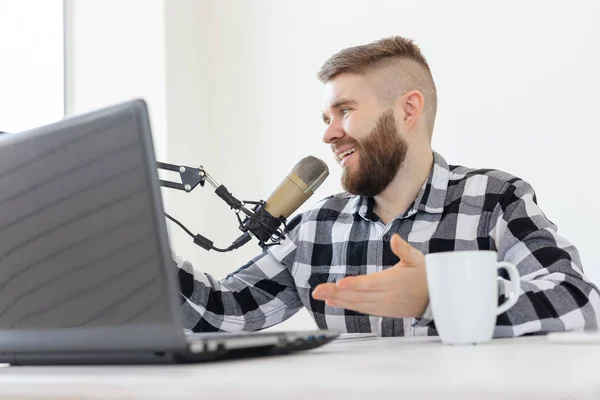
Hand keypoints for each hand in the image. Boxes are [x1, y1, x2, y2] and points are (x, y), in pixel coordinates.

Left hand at [312, 234, 428, 317]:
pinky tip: (333, 301)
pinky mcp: (382, 311)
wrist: (437, 299)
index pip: (370, 284)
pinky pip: (361, 308)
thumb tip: (395, 238)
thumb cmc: (426, 277)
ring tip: (320, 295)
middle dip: (336, 293)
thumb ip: (404, 249)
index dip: (354, 285)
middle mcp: (385, 296)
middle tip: (317, 291)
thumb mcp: (417, 259)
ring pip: (356, 303)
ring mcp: (382, 305)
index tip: (340, 284)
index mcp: (392, 282)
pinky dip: (346, 305)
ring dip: (337, 300)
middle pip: (357, 295)